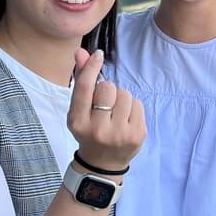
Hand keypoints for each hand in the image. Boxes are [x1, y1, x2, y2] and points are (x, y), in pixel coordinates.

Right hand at [66, 48, 145, 170]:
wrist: (102, 163)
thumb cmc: (89, 130)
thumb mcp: (78, 110)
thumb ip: (81, 81)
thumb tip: (82, 52)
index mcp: (78, 122)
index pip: (86, 88)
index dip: (91, 67)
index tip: (98, 55)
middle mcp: (98, 129)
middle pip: (108, 87)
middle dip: (107, 90)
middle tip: (104, 106)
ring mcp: (120, 134)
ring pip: (125, 93)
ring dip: (120, 98)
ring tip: (115, 113)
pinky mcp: (137, 134)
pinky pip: (137, 103)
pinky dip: (132, 107)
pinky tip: (125, 120)